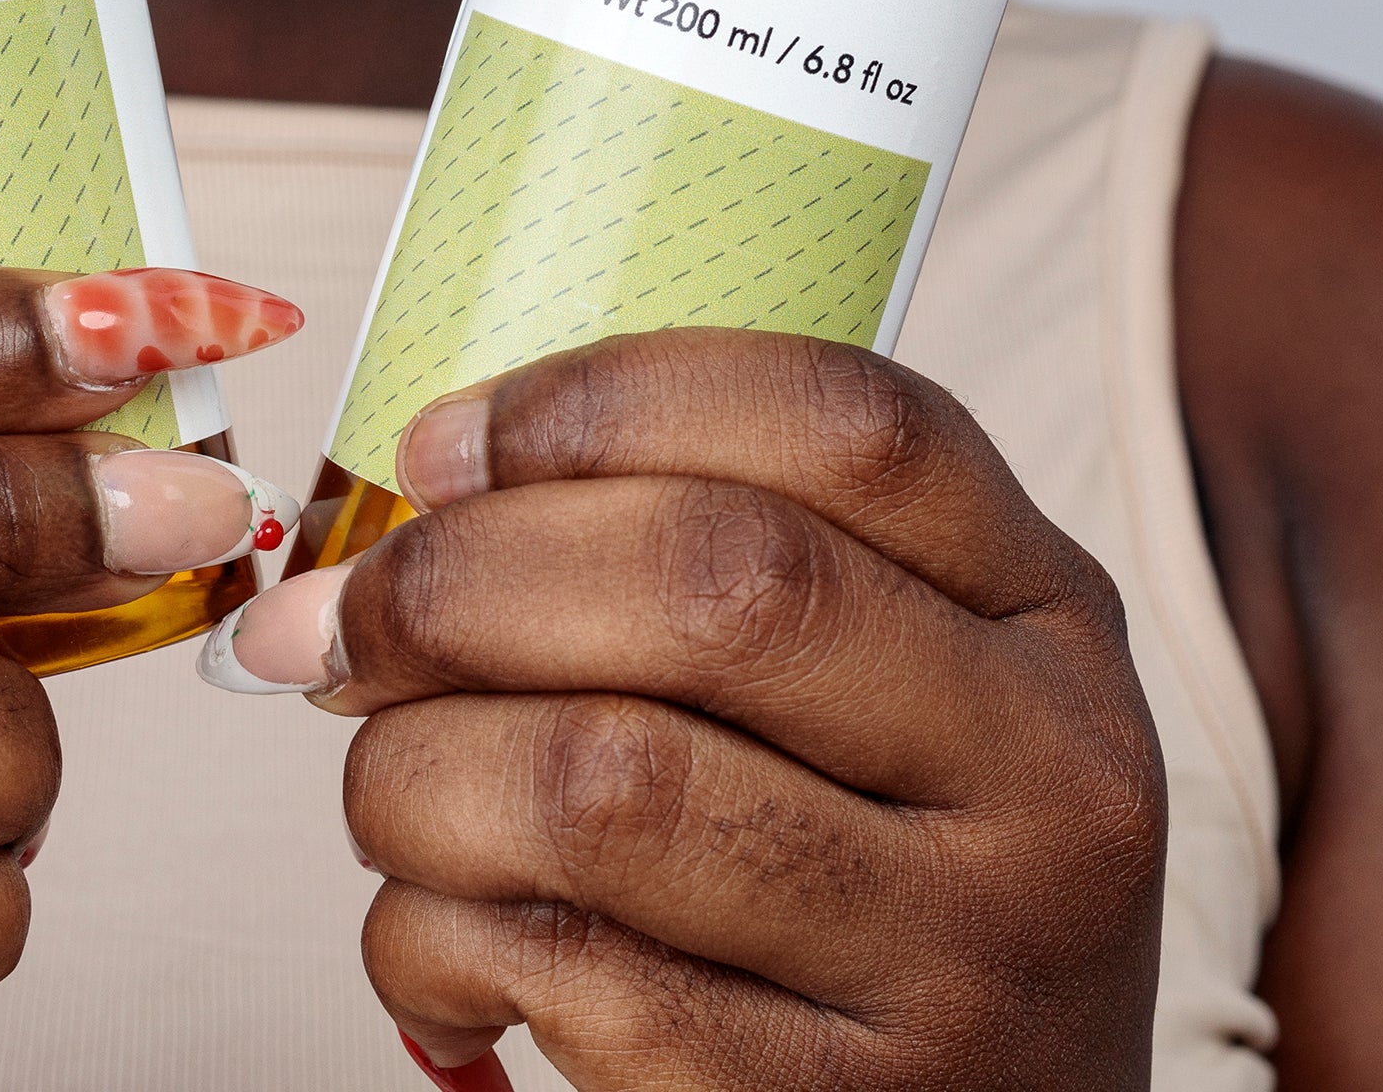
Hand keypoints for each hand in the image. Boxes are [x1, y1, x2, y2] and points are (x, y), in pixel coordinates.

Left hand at [207, 329, 1163, 1087]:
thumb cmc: (877, 875)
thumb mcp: (886, 680)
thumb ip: (713, 553)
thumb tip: (414, 499)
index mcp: (1043, 613)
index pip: (842, 426)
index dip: (603, 403)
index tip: (441, 448)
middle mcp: (1043, 775)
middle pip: (717, 585)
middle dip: (462, 581)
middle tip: (339, 624)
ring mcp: (956, 962)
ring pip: (609, 784)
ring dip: (419, 772)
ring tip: (387, 788)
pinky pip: (572, 979)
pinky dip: (433, 938)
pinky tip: (440, 935)